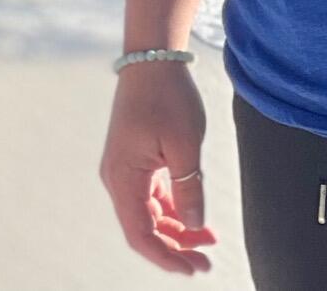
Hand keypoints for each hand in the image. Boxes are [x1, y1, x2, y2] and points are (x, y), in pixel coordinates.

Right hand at [101, 61, 217, 273]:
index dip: (167, 257)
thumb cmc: (166, 96)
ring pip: (149, 214)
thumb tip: (195, 226)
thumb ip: (190, 189)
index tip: (194, 268)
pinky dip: (173, 209)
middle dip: (175, 247)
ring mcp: (126, 169)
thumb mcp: (185, 145)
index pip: (141, 234)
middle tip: (206, 260)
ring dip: (177, 229)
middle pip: (144, 228)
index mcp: (123, 177)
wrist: (153, 58)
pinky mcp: (135, 160)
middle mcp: (118, 177)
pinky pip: (152, 196)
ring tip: (208, 239)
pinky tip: (195, 216)